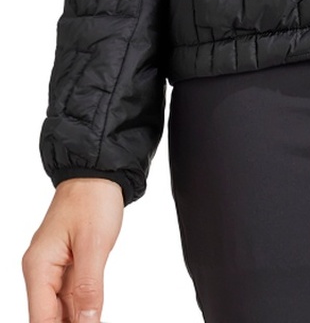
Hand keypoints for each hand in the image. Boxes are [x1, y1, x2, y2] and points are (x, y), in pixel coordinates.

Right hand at [21, 178, 123, 322]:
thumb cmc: (93, 199)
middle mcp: (41, 270)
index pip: (41, 318)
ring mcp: (54, 267)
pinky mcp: (67, 263)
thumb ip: (89, 288)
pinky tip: (92, 318)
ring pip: (60, 308)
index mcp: (39, 266)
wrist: (99, 171)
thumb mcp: (94, 245)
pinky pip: (71, 294)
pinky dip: (81, 308)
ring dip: (76, 320)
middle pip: (49, 316)